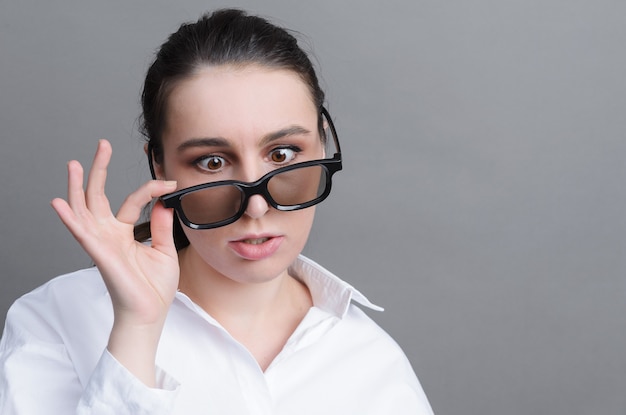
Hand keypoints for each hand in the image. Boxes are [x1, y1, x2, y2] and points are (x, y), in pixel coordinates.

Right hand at [51, 139, 178, 384]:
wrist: (151, 313)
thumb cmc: (155, 286)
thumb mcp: (164, 249)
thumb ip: (161, 224)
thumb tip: (164, 201)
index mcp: (124, 232)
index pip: (133, 200)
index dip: (151, 188)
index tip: (169, 181)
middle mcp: (109, 234)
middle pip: (98, 196)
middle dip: (99, 170)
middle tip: (102, 145)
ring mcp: (102, 243)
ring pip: (84, 210)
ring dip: (77, 187)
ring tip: (73, 164)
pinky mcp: (101, 255)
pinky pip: (82, 234)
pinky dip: (70, 218)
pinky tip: (59, 202)